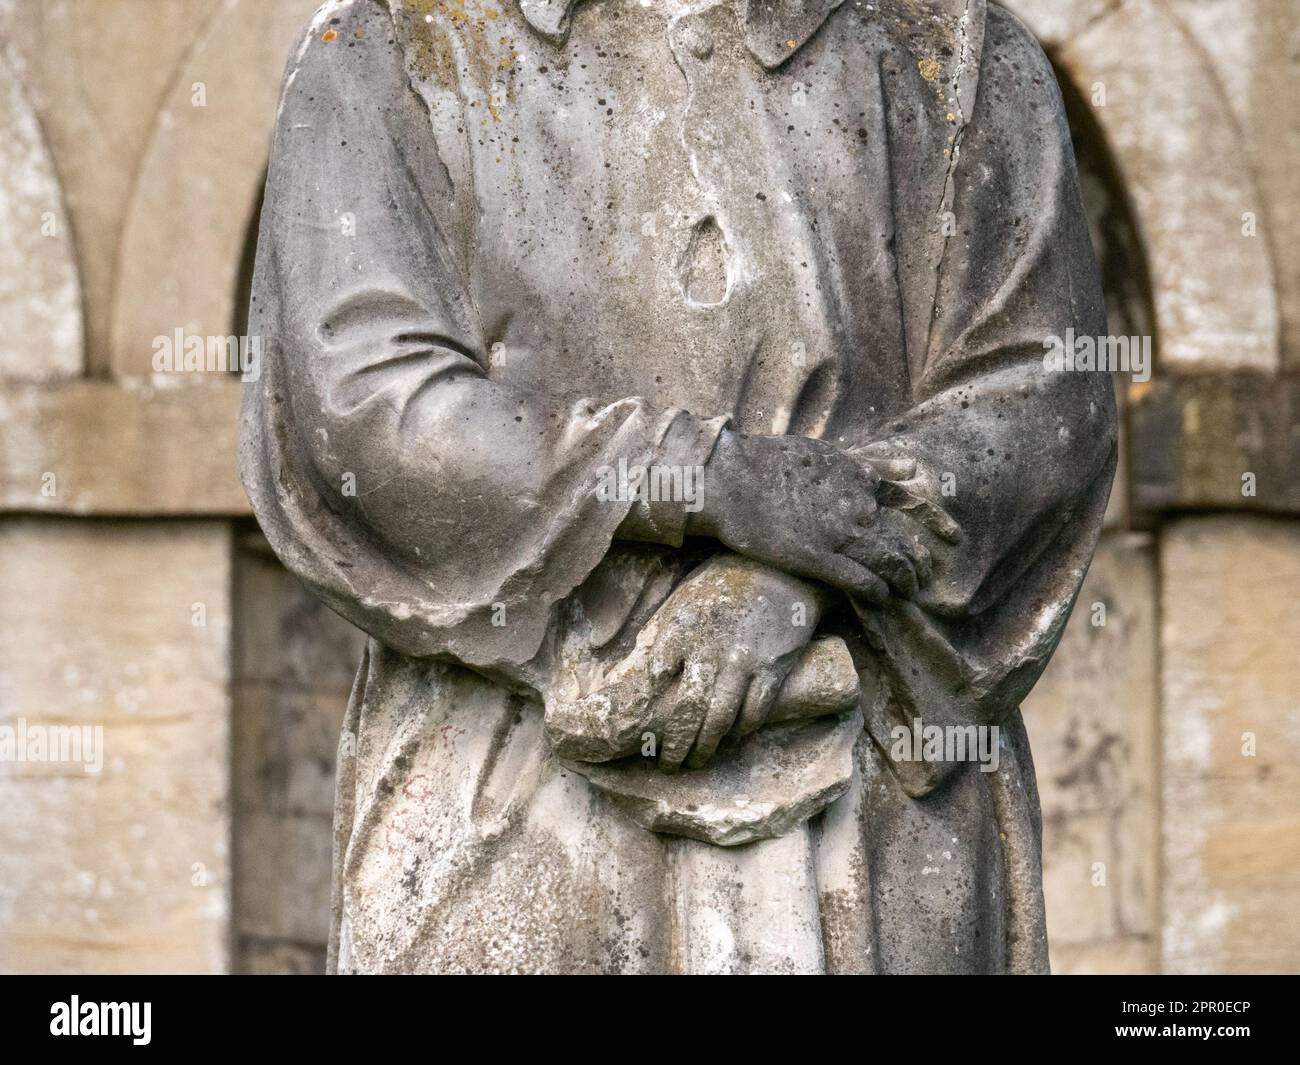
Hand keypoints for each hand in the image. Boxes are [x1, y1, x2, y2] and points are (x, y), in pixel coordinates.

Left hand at [641, 555, 822, 769]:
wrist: (778, 569)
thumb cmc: (722, 586)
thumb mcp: (682, 602)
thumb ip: (662, 636)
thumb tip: (637, 672)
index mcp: (681, 630)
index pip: (655, 679)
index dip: (647, 712)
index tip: (641, 732)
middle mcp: (710, 649)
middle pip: (687, 712)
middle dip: (675, 745)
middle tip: (669, 764)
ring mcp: (744, 662)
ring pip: (721, 719)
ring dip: (707, 747)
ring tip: (697, 761)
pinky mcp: (773, 668)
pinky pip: (755, 712)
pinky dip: (742, 731)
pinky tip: (732, 739)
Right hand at [692, 430, 924, 602]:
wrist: (730, 478)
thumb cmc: (767, 462)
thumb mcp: (825, 451)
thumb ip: (866, 462)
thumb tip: (907, 466)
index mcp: (858, 478)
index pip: (910, 502)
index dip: (935, 521)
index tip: (954, 538)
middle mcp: (857, 507)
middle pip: (902, 540)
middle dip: (917, 563)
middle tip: (925, 578)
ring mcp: (839, 534)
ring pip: (888, 564)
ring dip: (902, 582)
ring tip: (908, 593)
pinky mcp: (817, 558)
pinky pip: (860, 582)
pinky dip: (876, 593)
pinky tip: (881, 601)